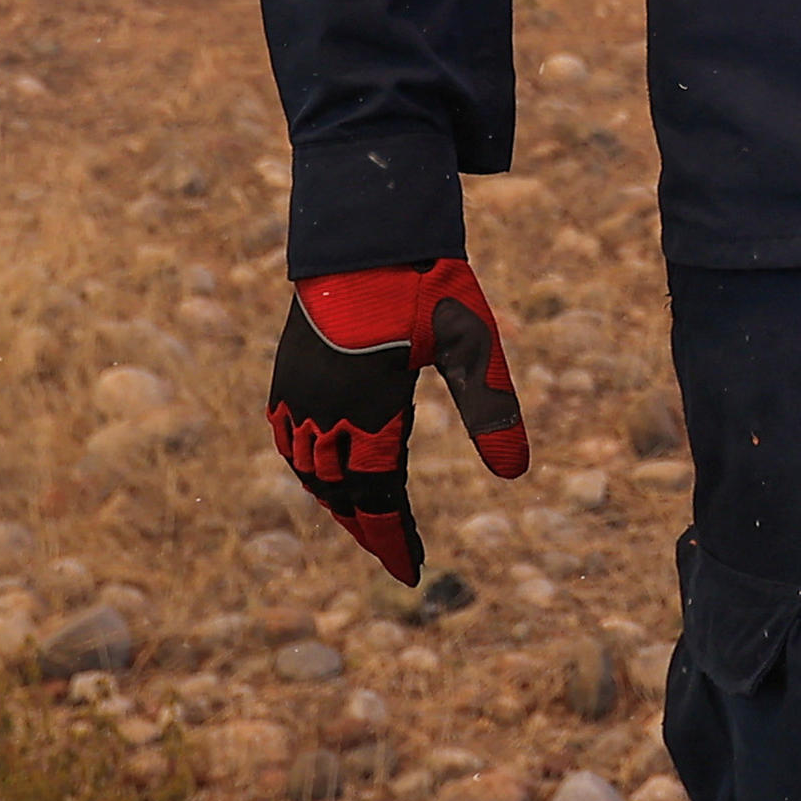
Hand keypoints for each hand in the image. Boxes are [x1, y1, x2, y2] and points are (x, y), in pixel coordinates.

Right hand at [266, 257, 528, 582]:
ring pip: (307, 467)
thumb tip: (516, 475)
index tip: (412, 573)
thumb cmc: (426, 283)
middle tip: (394, 554)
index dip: (394, 539)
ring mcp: (300, 389)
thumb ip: (490, 409)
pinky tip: (318, 468)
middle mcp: (326, 408)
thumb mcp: (470, 344)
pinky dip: (302, 462)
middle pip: (340, 492)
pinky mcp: (288, 367)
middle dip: (367, 527)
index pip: (378, 498)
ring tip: (362, 519)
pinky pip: (285, 433)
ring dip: (334, 498)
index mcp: (372, 411)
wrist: (366, 227)